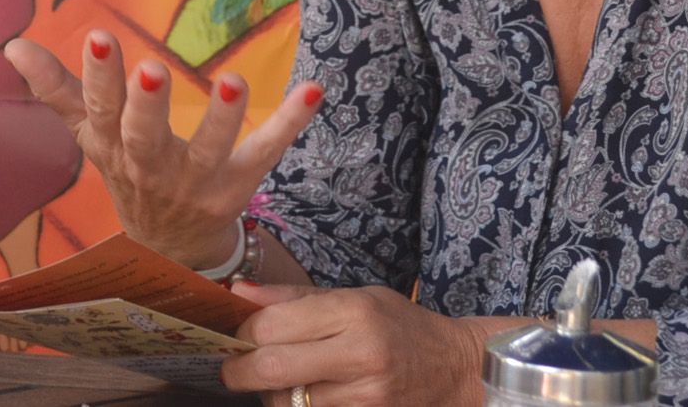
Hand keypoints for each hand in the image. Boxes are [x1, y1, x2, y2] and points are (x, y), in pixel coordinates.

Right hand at [5, 31, 321, 268]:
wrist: (168, 252)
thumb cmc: (128, 173)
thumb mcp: (90, 135)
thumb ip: (56, 89)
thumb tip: (12, 44)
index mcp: (112, 146)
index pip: (99, 109)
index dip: (97, 76)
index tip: (97, 37)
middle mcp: (150, 166)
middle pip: (144, 136)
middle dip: (145, 104)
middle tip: (150, 70)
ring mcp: (196, 181)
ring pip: (208, 149)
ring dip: (221, 117)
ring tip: (232, 81)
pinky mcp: (236, 189)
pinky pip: (265, 155)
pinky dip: (290, 123)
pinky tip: (313, 90)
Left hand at [222, 284, 488, 406]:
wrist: (455, 369)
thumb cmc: (399, 325)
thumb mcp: (353, 296)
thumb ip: (293, 297)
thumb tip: (238, 291)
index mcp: (353, 312)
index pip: (273, 326)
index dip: (243, 332)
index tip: (237, 334)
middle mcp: (360, 354)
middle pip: (272, 368)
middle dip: (239, 371)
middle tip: (232, 368)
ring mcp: (366, 396)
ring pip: (287, 402)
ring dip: (268, 394)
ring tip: (276, 380)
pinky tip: (303, 396)